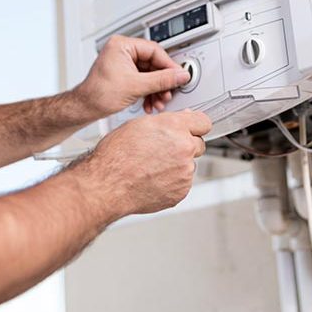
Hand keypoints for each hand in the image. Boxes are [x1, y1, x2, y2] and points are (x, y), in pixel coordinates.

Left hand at [73, 35, 190, 117]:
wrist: (84, 108)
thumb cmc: (98, 94)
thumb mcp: (136, 86)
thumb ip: (162, 80)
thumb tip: (180, 75)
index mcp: (122, 45)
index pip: (154, 51)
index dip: (169, 66)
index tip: (179, 76)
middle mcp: (122, 51)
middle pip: (153, 63)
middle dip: (162, 82)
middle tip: (169, 92)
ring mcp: (123, 62)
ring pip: (150, 73)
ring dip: (157, 89)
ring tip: (159, 102)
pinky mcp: (124, 74)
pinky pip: (143, 80)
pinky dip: (149, 92)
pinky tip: (151, 103)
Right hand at [84, 110, 211, 215]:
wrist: (107, 185)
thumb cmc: (116, 155)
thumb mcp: (138, 125)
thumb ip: (166, 122)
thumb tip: (181, 120)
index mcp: (174, 127)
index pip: (203, 122)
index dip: (196, 126)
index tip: (193, 129)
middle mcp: (183, 148)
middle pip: (199, 144)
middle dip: (186, 146)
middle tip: (164, 150)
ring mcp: (184, 172)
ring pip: (189, 165)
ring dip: (177, 165)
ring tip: (152, 167)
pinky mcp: (181, 191)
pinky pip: (182, 183)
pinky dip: (172, 181)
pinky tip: (153, 179)